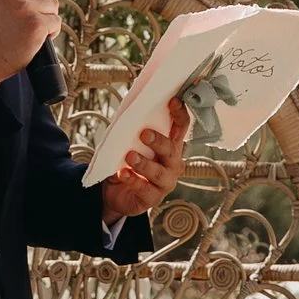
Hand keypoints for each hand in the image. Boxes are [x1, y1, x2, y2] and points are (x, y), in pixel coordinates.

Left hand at [99, 101, 189, 228]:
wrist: (117, 192)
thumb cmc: (127, 163)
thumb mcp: (130, 144)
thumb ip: (133, 131)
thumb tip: (129, 112)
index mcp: (170, 145)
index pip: (181, 127)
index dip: (179, 113)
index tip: (172, 101)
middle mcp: (172, 163)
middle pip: (171, 150)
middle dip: (158, 141)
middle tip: (144, 133)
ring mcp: (165, 182)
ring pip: (159, 172)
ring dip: (144, 163)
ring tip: (129, 156)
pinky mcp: (153, 197)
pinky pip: (145, 189)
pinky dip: (133, 180)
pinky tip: (122, 173)